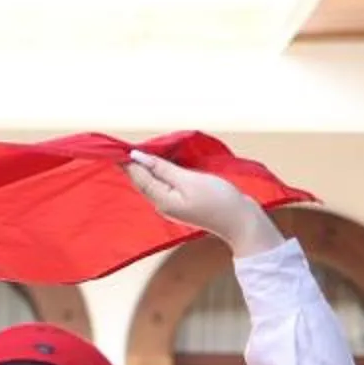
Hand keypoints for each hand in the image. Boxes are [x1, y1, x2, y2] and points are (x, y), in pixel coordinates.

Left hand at [126, 151, 279, 259]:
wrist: (241, 221)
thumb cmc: (218, 200)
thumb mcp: (188, 180)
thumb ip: (162, 168)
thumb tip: (138, 156)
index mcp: (160, 200)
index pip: (137, 176)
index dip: (129, 160)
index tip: (122, 144)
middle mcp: (161, 204)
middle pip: (143, 180)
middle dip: (138, 162)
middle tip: (137, 143)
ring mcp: (172, 205)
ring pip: (154, 182)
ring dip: (151, 166)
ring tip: (151, 149)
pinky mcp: (182, 203)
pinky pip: (166, 184)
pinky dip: (164, 172)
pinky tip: (167, 162)